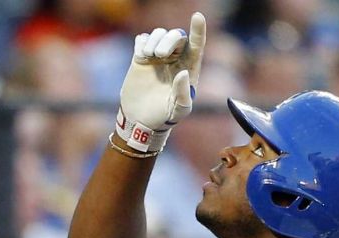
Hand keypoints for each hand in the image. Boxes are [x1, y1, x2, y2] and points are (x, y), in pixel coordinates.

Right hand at [116, 12, 206, 152]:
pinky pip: (142, 39)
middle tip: (160, 55)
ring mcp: (157, 58)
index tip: (197, 16)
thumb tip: (182, 73)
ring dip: (154, 41)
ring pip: (159, 34)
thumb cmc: (164, 117)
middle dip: (169, 40)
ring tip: (149, 57)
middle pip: (176, 35)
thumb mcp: (178, 111)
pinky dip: (142, 43)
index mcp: (188, 69)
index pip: (197, 45)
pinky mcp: (141, 58)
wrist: (140, 120)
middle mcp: (174, 60)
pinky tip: (141, 57)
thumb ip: (183, 94)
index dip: (198, 30)